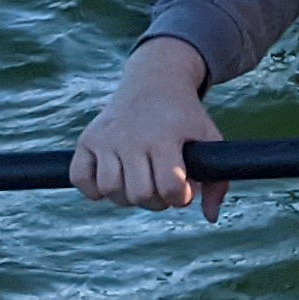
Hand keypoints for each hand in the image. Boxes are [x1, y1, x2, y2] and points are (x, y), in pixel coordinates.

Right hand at [75, 37, 224, 215]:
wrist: (155, 81)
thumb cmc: (184, 117)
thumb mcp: (209, 139)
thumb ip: (218, 180)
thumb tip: (211, 218)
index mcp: (165, 137)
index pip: (170, 186)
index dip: (180, 198)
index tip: (183, 189)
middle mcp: (133, 137)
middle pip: (139, 195)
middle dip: (155, 202)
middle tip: (161, 187)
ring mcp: (107, 138)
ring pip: (110, 190)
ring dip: (126, 198)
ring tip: (138, 183)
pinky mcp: (87, 139)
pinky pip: (80, 178)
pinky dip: (93, 189)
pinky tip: (112, 178)